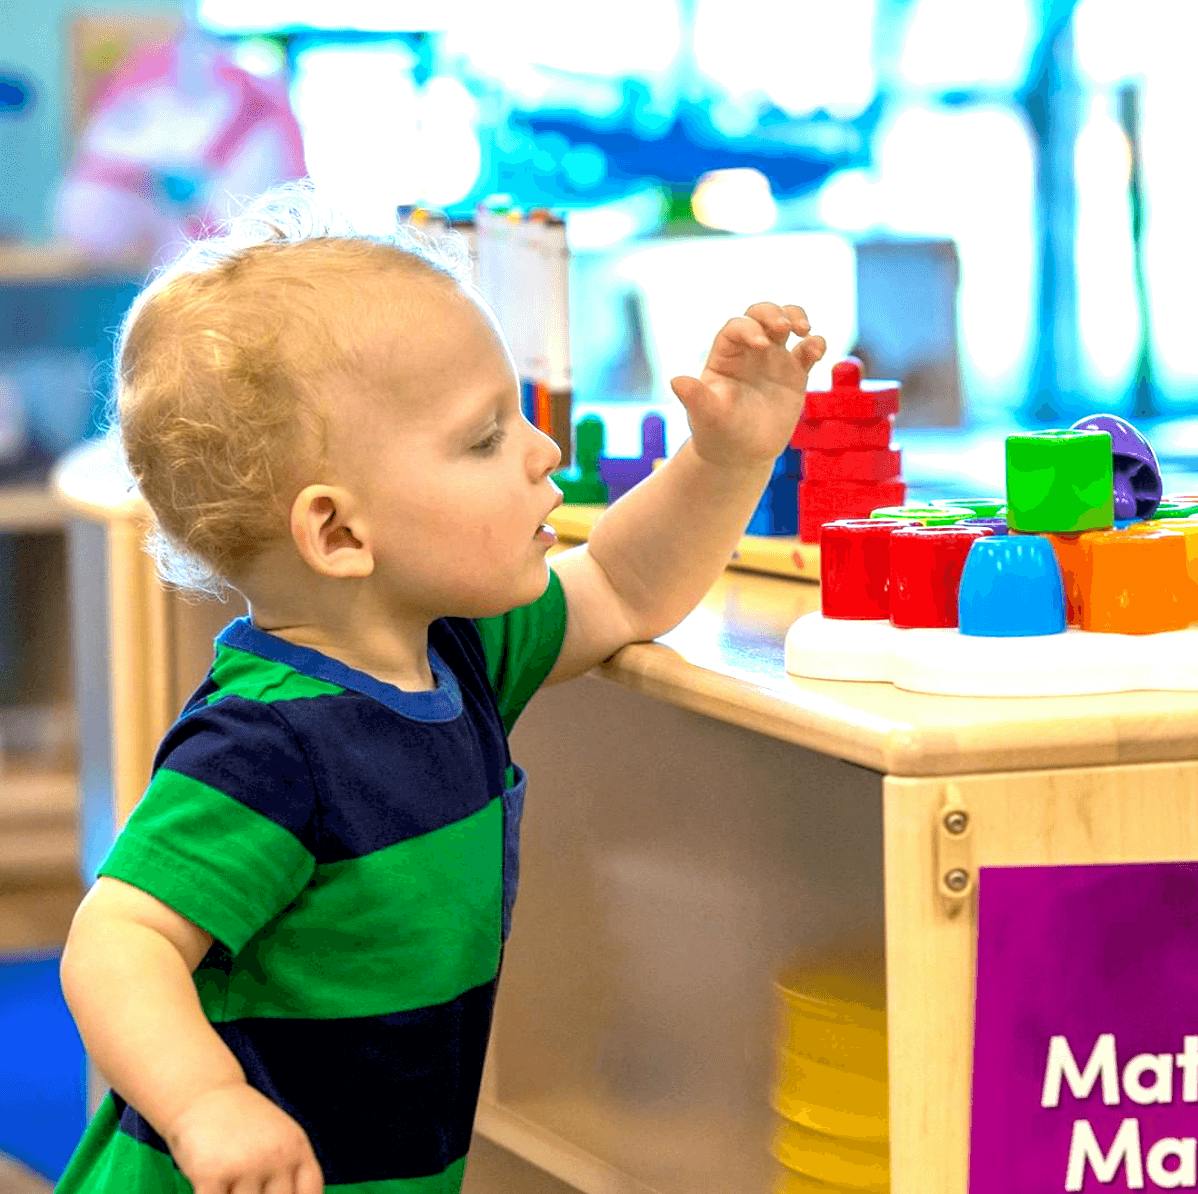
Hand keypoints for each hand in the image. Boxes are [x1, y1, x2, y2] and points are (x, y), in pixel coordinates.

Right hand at [164, 1082, 324, 1193]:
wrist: (203, 1092)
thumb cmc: (240, 1124)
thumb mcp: (275, 1139)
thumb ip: (286, 1173)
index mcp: (295, 1148)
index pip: (310, 1193)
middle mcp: (275, 1156)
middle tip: (249, 1187)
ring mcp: (245, 1164)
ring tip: (230, 1183)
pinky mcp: (212, 1172)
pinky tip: (209, 1190)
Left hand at [670, 302, 825, 469]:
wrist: (741, 455)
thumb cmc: (718, 433)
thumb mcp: (707, 416)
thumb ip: (695, 397)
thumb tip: (676, 381)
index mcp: (725, 356)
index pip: (736, 327)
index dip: (748, 328)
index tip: (760, 344)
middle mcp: (748, 351)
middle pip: (760, 314)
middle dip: (773, 313)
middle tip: (785, 327)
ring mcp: (773, 359)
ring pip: (786, 323)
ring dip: (796, 317)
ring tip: (804, 330)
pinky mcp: (795, 374)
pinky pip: (808, 350)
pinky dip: (815, 344)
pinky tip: (816, 350)